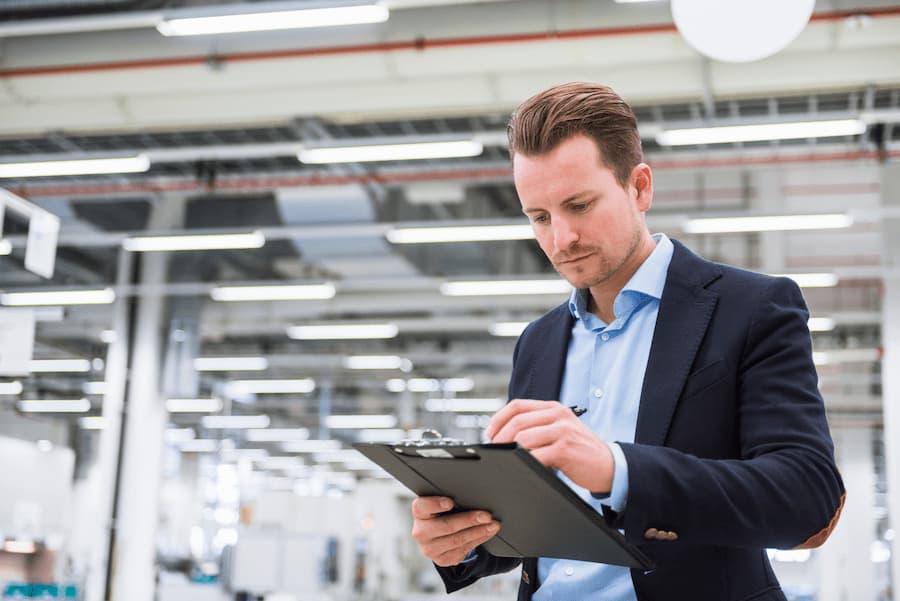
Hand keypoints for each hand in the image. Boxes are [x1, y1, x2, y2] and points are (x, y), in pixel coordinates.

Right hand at [410, 496, 500, 566]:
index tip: (450, 502)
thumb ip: (448, 500)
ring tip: (492, 525)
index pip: (422, 507)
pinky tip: (487, 533)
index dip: (435, 504)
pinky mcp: (443, 560)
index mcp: (419, 514)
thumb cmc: (441, 514)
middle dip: (469, 520)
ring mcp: (431, 549)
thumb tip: (472, 496)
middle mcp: (421, 533)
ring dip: (479, 532)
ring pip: (458, 540)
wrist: (436, 538)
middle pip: (446, 526)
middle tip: (486, 516)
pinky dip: (479, 540)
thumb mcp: (439, 505)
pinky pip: (464, 549)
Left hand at [485, 398, 614, 493]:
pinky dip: (524, 462)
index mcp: (554, 408)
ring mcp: (562, 431)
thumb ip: (538, 427)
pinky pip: (536, 455)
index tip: (489, 433)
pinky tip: (522, 467)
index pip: (517, 406)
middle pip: (517, 421)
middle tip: (494, 451)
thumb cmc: (581, 450)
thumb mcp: (561, 430)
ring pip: (523, 437)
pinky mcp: (565, 449)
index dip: (498, 419)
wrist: (609, 465)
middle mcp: (558, 415)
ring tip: (506, 460)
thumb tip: (505, 435)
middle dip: (500, 437)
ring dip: (510, 450)